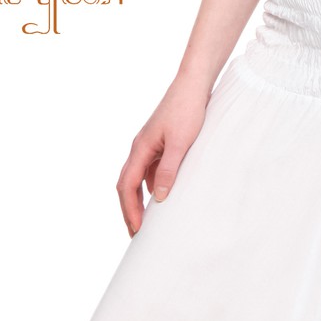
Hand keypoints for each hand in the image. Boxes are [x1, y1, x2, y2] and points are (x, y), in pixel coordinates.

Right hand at [116, 78, 210, 236]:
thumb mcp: (182, 144)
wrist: (193, 86)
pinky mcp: (160, 145)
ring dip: (139, 201)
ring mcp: (149, 147)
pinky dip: (152, 189)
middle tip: (136, 234)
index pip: (127, 186)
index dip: (129, 210)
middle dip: (129, 210)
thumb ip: (170, 170)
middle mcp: (140, 148)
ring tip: (146, 222)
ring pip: (138, 179)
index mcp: (140, 148)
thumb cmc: (188, 111)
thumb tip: (160, 198)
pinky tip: (162, 199)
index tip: (136, 230)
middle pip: (127, 185)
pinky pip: (150, 172)